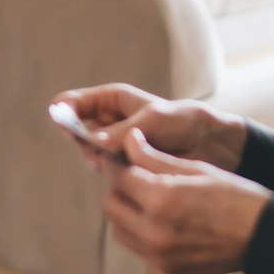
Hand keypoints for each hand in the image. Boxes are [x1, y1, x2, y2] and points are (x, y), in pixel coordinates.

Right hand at [52, 83, 246, 172]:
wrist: (211, 145)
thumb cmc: (184, 121)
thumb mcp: (154, 120)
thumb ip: (123, 131)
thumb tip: (95, 143)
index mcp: (112, 100)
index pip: (73, 102)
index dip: (64, 111)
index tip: (63, 122)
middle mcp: (108, 122)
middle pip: (76, 130)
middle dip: (81, 141)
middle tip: (95, 150)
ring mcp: (114, 145)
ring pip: (90, 153)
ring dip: (97, 159)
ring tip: (115, 161)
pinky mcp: (123, 166)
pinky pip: (106, 170)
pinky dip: (110, 173)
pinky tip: (125, 173)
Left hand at [100, 129, 269, 273]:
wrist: (267, 239)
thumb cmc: (237, 197)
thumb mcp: (196, 169)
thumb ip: (154, 158)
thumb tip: (129, 142)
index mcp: (161, 199)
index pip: (119, 177)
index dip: (117, 163)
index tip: (120, 157)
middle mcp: (154, 231)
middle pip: (112, 206)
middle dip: (120, 190)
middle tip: (139, 179)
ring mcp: (159, 255)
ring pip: (120, 231)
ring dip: (128, 213)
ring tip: (152, 201)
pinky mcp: (167, 271)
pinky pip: (140, 248)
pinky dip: (144, 234)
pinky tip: (167, 222)